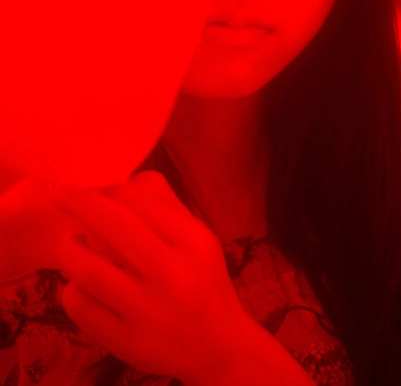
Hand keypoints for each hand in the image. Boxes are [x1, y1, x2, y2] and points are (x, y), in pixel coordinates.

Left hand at [50, 171, 254, 382]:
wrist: (216, 345)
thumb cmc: (201, 279)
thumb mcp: (197, 236)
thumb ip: (163, 206)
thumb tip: (117, 180)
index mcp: (193, 241)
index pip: (141, 201)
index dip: (108, 189)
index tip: (90, 184)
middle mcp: (172, 275)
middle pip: (116, 227)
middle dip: (80, 203)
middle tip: (58, 190)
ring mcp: (148, 313)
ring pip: (90, 272)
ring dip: (70, 250)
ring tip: (68, 241)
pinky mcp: (127, 343)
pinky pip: (83, 309)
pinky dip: (72, 290)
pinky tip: (78, 283)